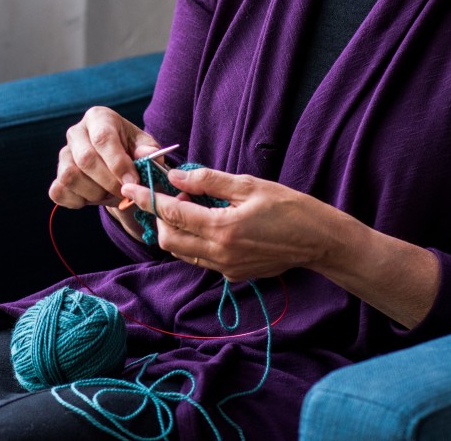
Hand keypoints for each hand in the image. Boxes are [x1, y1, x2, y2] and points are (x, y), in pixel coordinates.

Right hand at [50, 106, 160, 209]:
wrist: (119, 169)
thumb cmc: (133, 153)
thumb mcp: (147, 148)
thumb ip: (150, 151)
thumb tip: (144, 154)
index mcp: (99, 118)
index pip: (103, 138)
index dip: (118, 163)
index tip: (133, 182)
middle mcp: (76, 132)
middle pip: (85, 159)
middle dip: (108, 182)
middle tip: (124, 192)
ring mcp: (63, 154)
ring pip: (70, 176)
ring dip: (94, 193)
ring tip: (110, 194)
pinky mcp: (56, 176)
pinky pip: (58, 191)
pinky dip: (77, 201)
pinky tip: (93, 198)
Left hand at [120, 166, 349, 280]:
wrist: (320, 241)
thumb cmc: (290, 207)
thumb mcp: (249, 184)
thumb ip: (209, 180)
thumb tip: (176, 175)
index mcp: (222, 228)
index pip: (171, 213)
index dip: (147, 198)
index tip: (130, 187)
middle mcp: (219, 253)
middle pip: (168, 238)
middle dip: (161, 216)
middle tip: (179, 192)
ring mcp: (226, 268)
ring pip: (182, 252)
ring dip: (176, 229)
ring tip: (195, 205)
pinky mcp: (233, 275)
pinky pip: (200, 259)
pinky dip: (193, 240)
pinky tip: (210, 222)